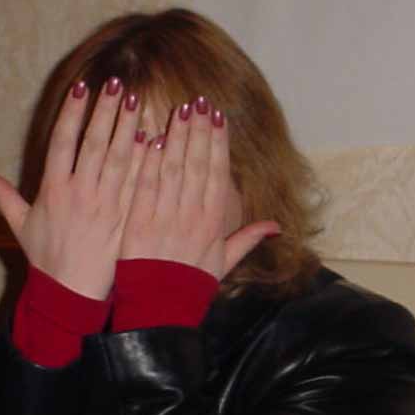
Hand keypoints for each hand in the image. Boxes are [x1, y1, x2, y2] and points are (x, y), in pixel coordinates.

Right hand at [0, 78, 146, 299]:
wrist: (71, 293)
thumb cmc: (46, 257)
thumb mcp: (20, 224)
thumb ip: (1, 196)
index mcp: (53, 190)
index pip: (62, 142)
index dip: (72, 114)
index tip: (82, 88)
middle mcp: (79, 194)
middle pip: (94, 144)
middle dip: (105, 111)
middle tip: (118, 83)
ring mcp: (104, 205)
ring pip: (119, 159)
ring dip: (128, 128)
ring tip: (137, 101)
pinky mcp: (124, 218)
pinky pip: (137, 183)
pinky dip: (145, 160)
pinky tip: (155, 138)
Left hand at [120, 97, 277, 279]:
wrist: (160, 313)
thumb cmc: (190, 289)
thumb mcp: (223, 265)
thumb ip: (247, 240)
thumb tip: (276, 225)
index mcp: (213, 224)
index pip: (217, 174)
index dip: (217, 143)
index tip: (217, 116)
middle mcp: (192, 217)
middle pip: (197, 165)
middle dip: (198, 131)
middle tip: (198, 101)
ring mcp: (165, 219)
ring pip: (172, 170)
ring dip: (175, 138)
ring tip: (178, 111)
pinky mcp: (138, 224)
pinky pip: (144, 187)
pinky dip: (147, 162)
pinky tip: (149, 138)